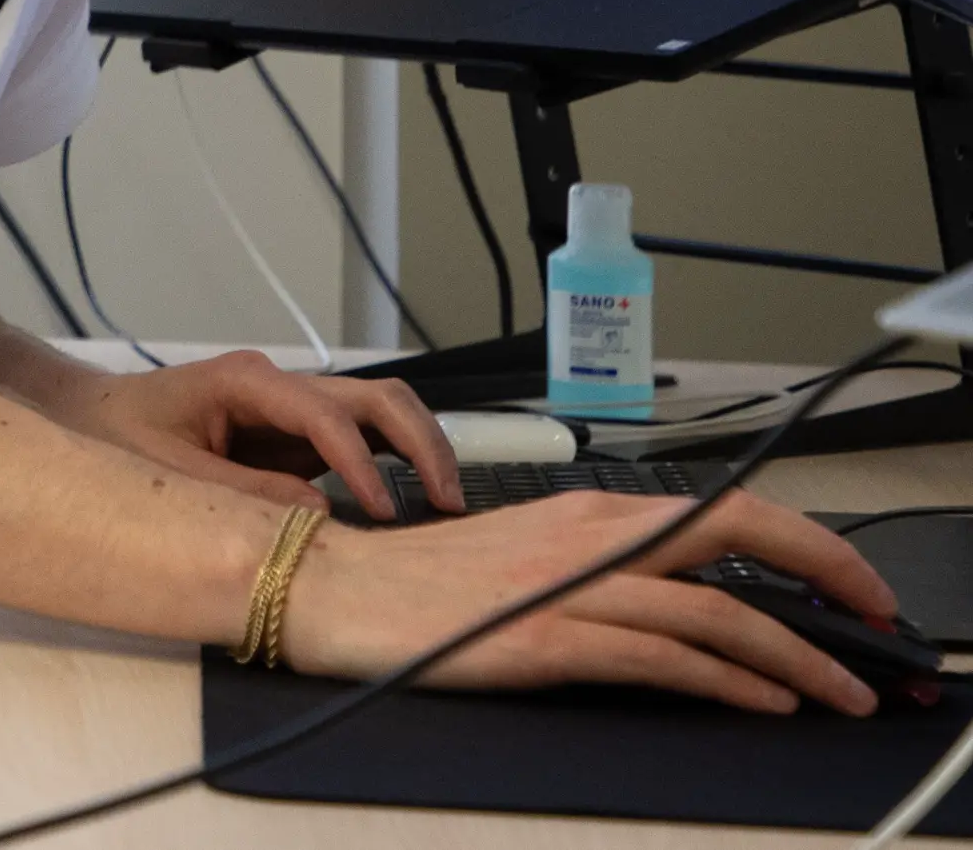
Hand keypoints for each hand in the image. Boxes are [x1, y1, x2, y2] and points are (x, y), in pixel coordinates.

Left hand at [54, 351, 458, 522]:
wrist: (91, 417)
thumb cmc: (119, 437)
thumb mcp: (169, 473)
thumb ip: (241, 492)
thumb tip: (320, 514)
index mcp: (245, 382)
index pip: (324, 415)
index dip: (359, 463)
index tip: (382, 512)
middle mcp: (278, 386)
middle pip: (374, 397)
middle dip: (419, 443)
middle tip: (448, 502)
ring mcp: (291, 407)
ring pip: (379, 409)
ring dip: (418, 447)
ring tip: (446, 503)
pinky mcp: (296, 434)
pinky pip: (360, 439)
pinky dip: (394, 461)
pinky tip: (413, 501)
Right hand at [283, 489, 903, 715]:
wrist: (330, 592)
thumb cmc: (414, 585)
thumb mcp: (519, 561)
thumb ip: (595, 570)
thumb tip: (674, 602)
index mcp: (583, 513)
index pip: (721, 509)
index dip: (806, 542)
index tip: (853, 584)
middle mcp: (587, 538)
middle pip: (737, 536)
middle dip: (829, 578)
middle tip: (878, 626)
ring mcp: (569, 589)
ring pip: (717, 610)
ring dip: (800, 656)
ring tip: (843, 692)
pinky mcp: (549, 641)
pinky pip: (666, 659)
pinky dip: (732, 681)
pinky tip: (765, 699)